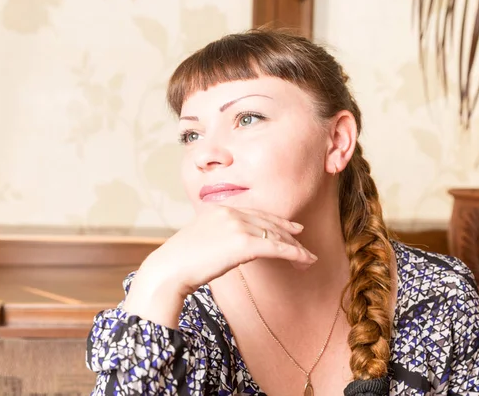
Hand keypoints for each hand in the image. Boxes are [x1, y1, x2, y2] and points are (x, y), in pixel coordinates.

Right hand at [126, 205, 316, 314]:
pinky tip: (305, 260)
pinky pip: (277, 248)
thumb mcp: (200, 239)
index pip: (255, 214)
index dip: (276, 221)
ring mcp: (237, 226)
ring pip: (276, 235)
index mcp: (219, 208)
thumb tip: (233, 246)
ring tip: (308, 258)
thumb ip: (219, 236)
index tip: (290, 227)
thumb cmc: (180, 261)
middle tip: (303, 242)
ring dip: (295, 248)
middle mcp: (230, 212)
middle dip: (288, 234)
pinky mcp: (244, 243)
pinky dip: (295, 254)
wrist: (170, 269)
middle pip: (268, 223)